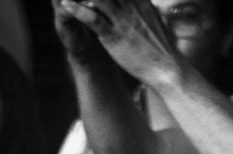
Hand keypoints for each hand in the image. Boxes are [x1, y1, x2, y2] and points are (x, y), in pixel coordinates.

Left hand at [57, 0, 177, 84]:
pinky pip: (92, 18)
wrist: (167, 68)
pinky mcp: (114, 36)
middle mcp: (130, 4)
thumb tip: (144, 4)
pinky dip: (77, 10)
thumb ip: (144, 8)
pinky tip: (65, 5)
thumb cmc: (161, 48)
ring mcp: (121, 20)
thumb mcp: (153, 20)